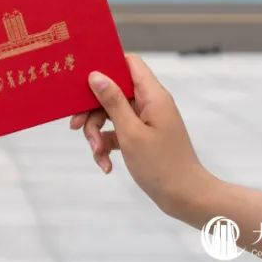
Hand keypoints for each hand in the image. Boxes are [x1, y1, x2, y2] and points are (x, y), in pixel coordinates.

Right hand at [68, 53, 214, 219]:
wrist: (185, 198)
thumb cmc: (161, 165)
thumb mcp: (131, 132)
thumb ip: (113, 102)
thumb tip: (96, 75)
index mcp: (152, 95)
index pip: (128, 63)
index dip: (106, 64)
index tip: (83, 77)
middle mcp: (149, 103)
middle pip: (113, 92)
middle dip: (92, 111)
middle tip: (76, 126)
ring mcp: (145, 120)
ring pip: (111, 115)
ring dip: (98, 134)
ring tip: (97, 154)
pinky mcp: (142, 137)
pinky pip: (117, 132)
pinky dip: (108, 146)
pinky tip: (106, 165)